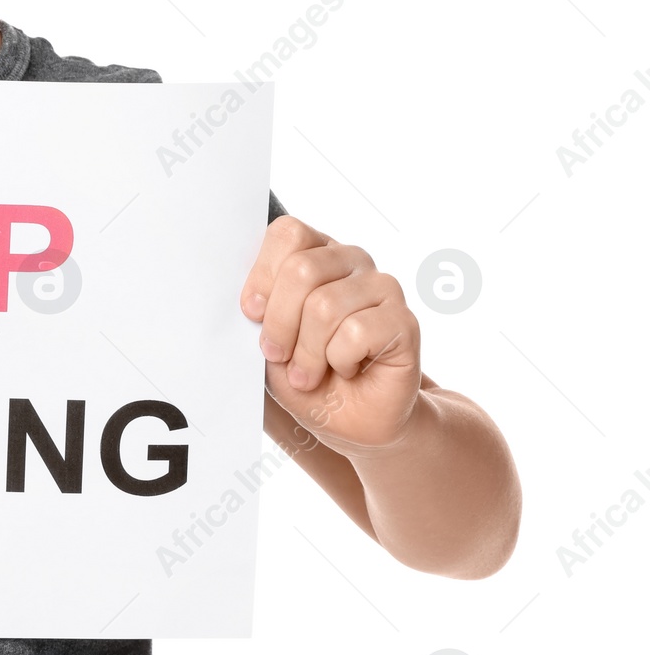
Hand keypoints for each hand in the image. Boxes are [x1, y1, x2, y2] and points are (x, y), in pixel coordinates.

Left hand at [240, 215, 420, 451]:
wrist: (353, 421)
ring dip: (308, 352)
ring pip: (325, 305)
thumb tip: (249, 299)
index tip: (251, 313)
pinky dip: (340, 361)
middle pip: (301, 269)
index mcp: (316, 253)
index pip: (288, 233)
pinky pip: (357, 331)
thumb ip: (261, 310)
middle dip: (280, 323)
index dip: (263, 275)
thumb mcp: (270, 340)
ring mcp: (382, 287)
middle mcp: (352, 261)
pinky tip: (348, 369)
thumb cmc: (308, 374)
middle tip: (278, 354)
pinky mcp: (404, 320)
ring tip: (309, 372)